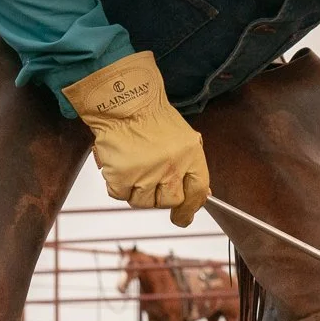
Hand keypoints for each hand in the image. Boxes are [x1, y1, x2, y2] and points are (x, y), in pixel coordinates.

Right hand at [61, 51, 209, 225]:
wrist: (123, 102)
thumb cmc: (151, 118)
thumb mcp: (184, 138)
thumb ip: (192, 166)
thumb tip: (202, 195)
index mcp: (190, 155)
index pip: (197, 192)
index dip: (191, 208)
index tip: (183, 217)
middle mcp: (171, 166)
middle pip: (169, 201)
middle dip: (160, 196)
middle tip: (150, 180)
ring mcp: (145, 173)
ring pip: (142, 202)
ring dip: (137, 190)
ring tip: (134, 166)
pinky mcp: (121, 176)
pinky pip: (120, 194)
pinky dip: (118, 185)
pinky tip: (120, 166)